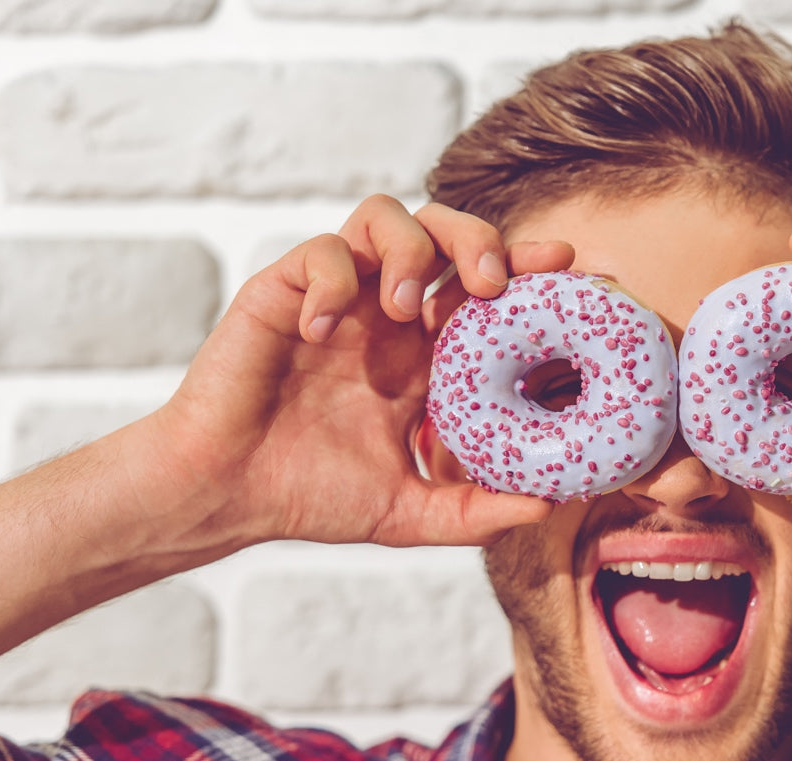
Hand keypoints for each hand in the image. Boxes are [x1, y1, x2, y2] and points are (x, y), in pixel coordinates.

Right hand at [145, 195, 571, 548]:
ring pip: (385, 216)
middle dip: (478, 238)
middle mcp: (385, 316)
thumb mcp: (409, 513)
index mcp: (422, 354)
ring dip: (409, 250)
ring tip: (406, 308)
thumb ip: (475, 511)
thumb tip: (551, 506)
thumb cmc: (310, 497)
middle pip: (445, 232)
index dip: (525, 268)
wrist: (225, 496)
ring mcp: (336, 299)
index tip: (566, 266)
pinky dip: (333, 280)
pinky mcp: (282, 293)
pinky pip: (320, 253)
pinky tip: (323, 329)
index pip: (483, 290)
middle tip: (492, 282)